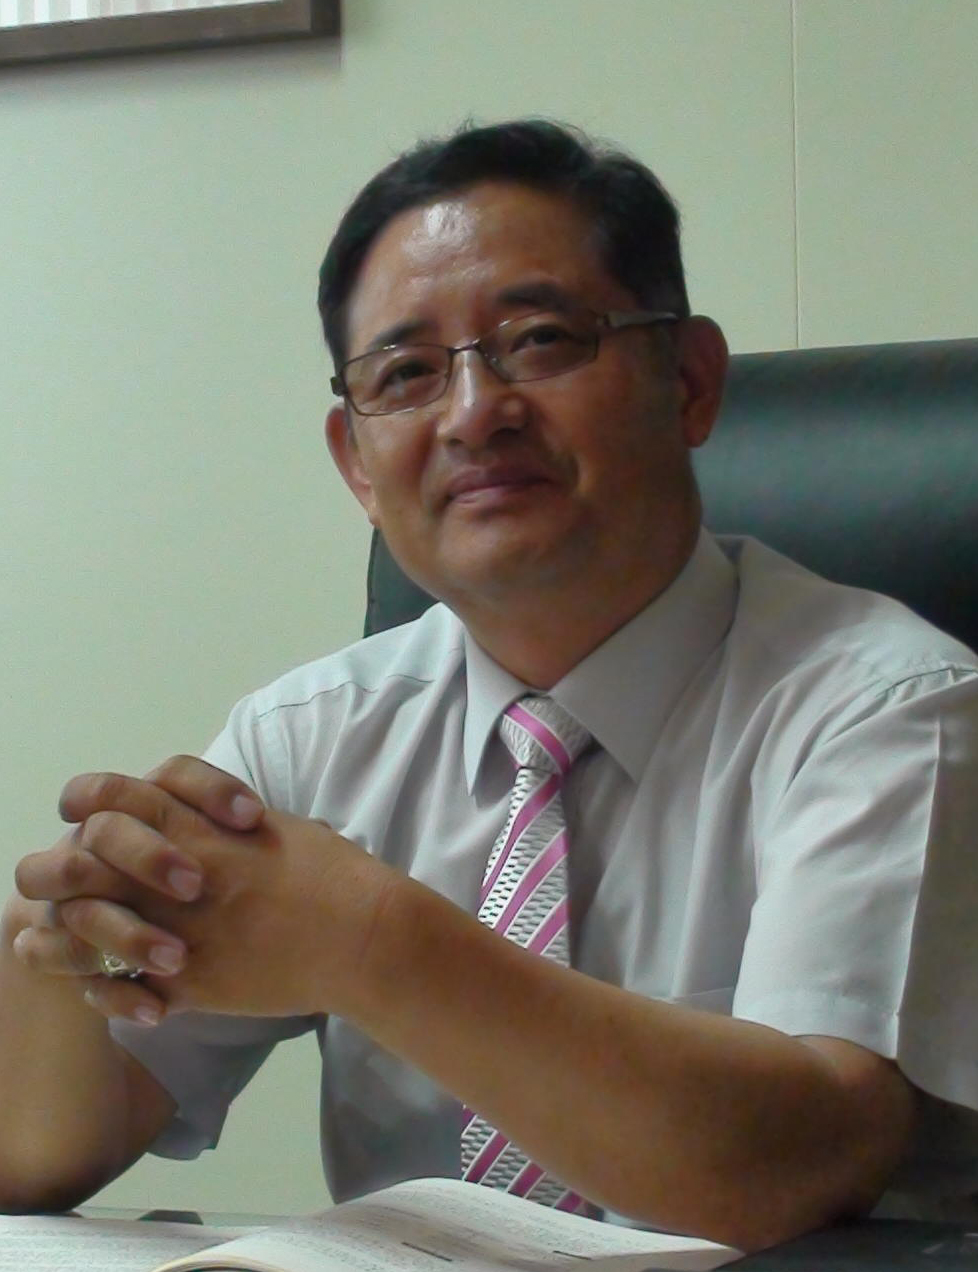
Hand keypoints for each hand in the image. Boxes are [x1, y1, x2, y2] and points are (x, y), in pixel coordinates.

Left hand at [17, 760, 400, 1022]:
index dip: (84, 802)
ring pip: (83, 927)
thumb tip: (181, 820)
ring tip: (45, 941)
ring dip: (61, 933)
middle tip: (60, 881)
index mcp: (195, 826)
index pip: (108, 797)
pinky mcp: (187, 985)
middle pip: (78, 860)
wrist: (362, 935)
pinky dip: (101, 989)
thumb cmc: (329, 872)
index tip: (82, 816)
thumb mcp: (268, 825)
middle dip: (57, 870)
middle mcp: (173, 874)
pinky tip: (99, 989)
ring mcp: (175, 930)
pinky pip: (116, 989)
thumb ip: (212, 821)